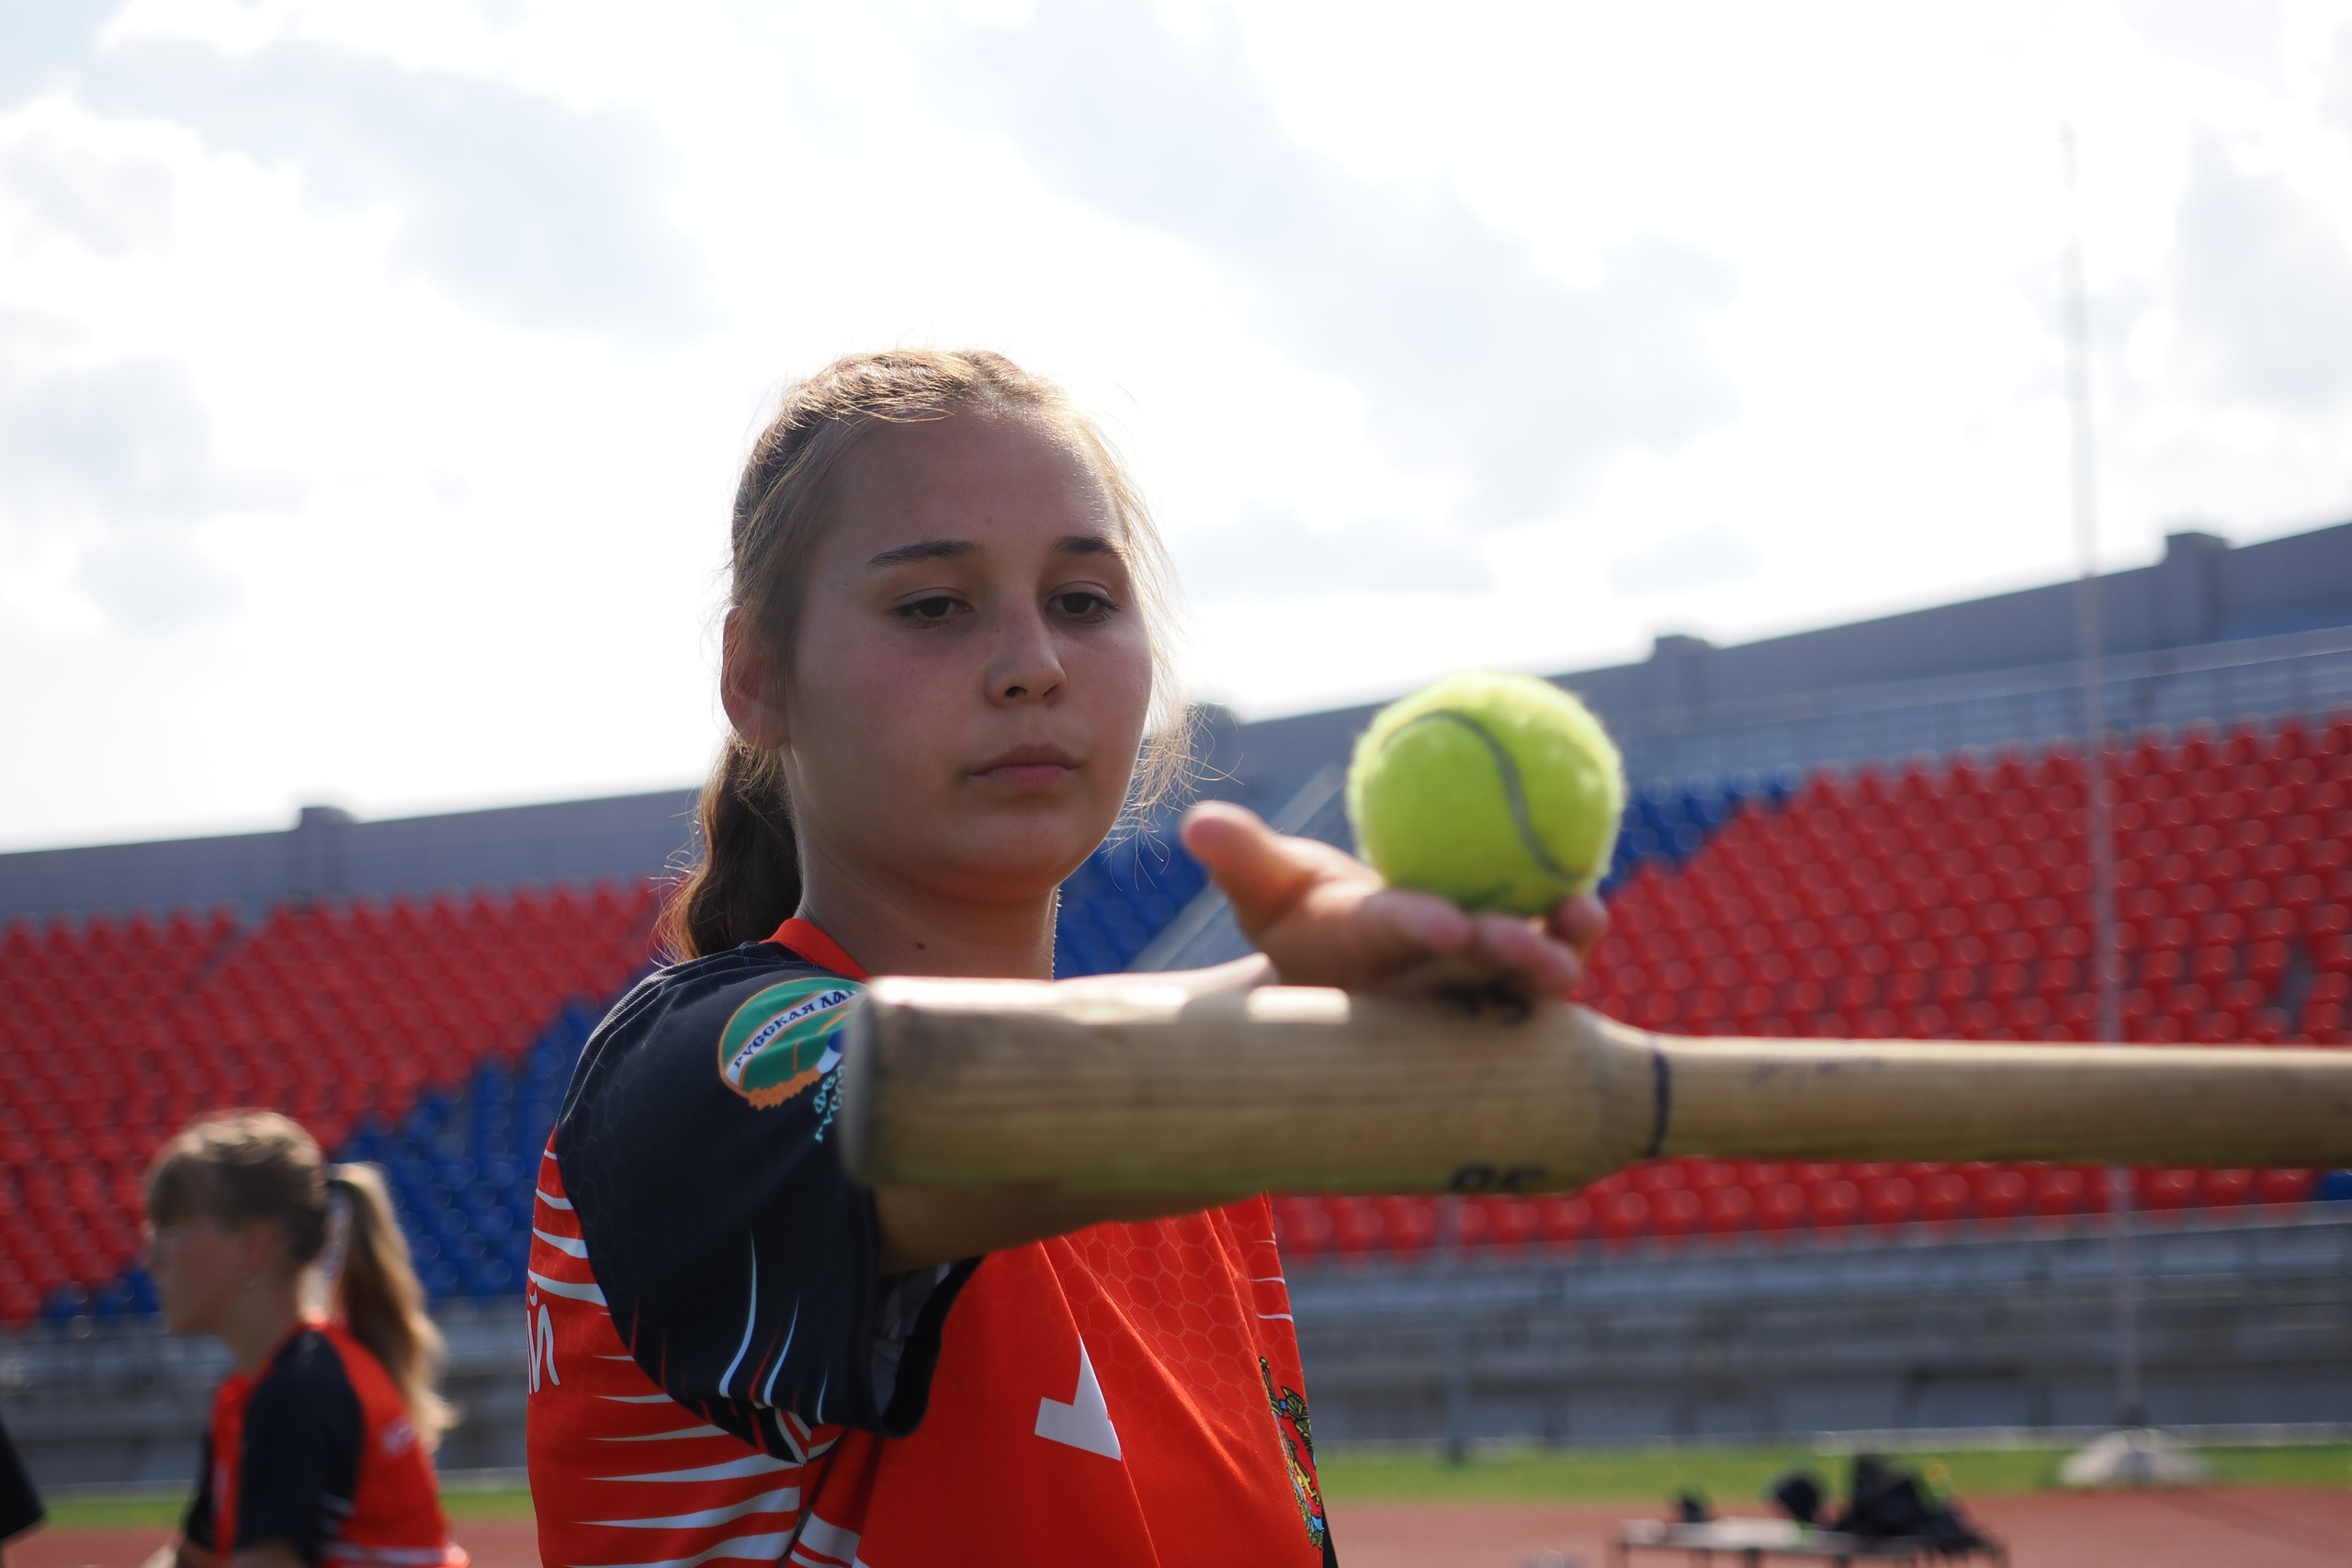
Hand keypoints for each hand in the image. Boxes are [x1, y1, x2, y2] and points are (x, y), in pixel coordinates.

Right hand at [1179, 800, 1607, 1001]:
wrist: (1334, 976)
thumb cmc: (1293, 918)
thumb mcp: (1261, 887)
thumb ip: (1239, 856)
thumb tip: (1197, 822)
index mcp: (1357, 950)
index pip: (1389, 935)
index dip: (1418, 927)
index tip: (1448, 922)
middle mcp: (1416, 981)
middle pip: (1465, 971)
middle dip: (1505, 963)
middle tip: (1545, 952)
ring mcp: (1462, 986)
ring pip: (1515, 976)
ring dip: (1554, 953)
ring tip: (1582, 919)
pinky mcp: (1499, 979)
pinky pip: (1542, 951)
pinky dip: (1568, 933)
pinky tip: (1585, 905)